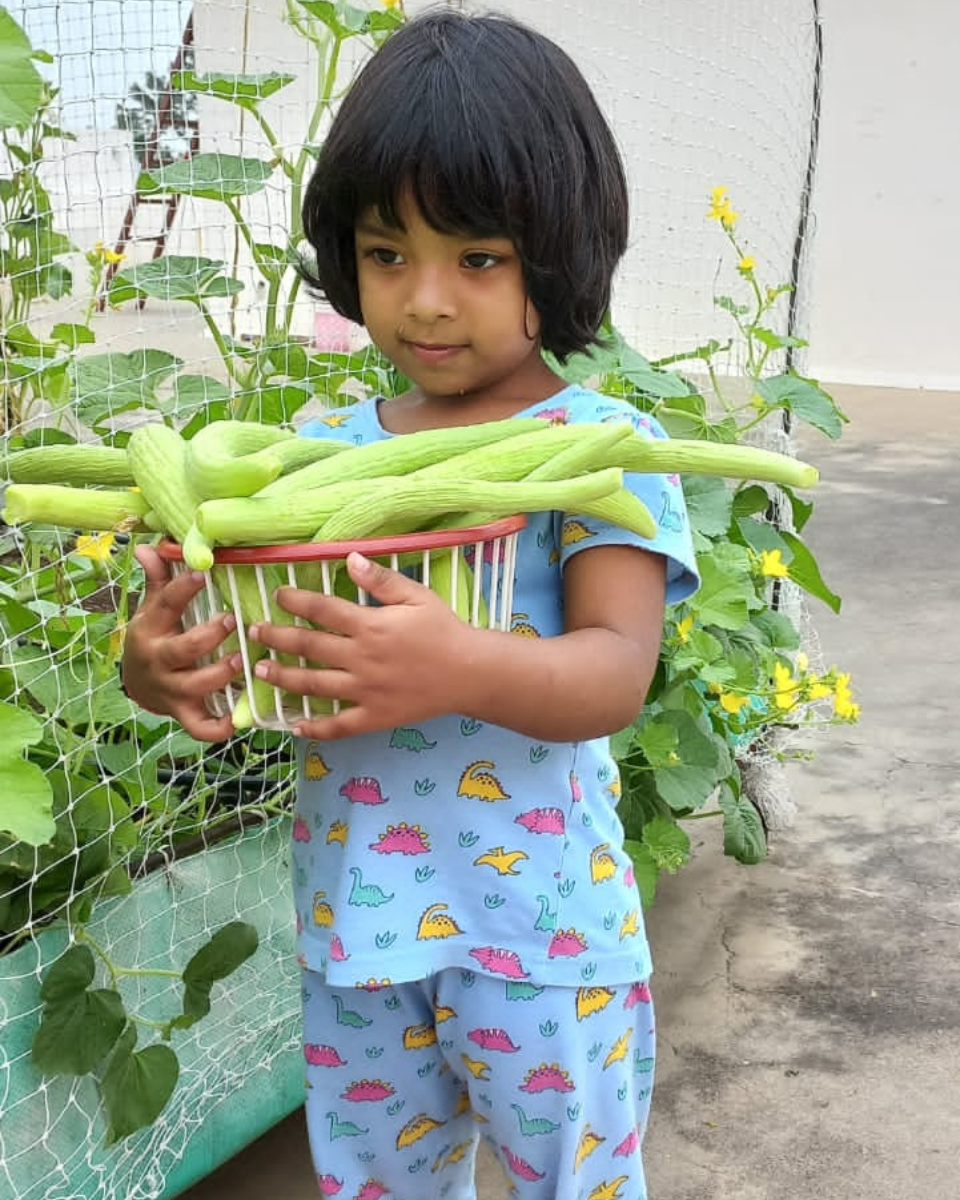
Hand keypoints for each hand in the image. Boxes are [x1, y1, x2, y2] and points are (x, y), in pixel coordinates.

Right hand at [121, 544, 239, 741]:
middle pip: (181, 650)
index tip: (202, 573)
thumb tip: (151, 546)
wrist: (138, 685)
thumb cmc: (155, 639)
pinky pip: (198, 726)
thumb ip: (158, 581)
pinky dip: (217, 728)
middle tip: (231, 621)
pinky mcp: (182, 712)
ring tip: (242, 662)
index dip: (181, 589)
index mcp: (151, 629)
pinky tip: (237, 720)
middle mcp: (159, 660)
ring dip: (220, 675)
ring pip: (194, 686)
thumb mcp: (151, 610)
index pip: (164, 605)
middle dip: (207, 637)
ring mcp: (171, 688)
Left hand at [247, 552, 473, 738]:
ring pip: (314, 686)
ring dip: (284, 677)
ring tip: (260, 671)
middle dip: (277, 638)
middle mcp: (361, 659)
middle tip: (255, 633)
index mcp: (371, 626)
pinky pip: (339, 726)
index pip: (323, 610)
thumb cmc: (445, 631)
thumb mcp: (417, 596)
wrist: (470, 674)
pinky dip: (315, 729)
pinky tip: (296, 726)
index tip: (277, 595)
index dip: (296, 601)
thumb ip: (381, 580)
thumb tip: (350, 559)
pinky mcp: (374, 717)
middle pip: (309, 647)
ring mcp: (365, 691)